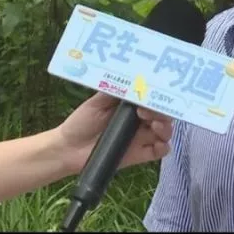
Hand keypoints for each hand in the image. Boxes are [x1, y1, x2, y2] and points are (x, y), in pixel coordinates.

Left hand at [54, 93, 173, 175]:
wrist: (68, 148)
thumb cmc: (81, 122)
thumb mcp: (96, 102)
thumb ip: (114, 92)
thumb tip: (131, 79)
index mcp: (131, 106)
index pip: (152, 99)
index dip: (156, 96)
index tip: (149, 95)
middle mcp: (139, 121)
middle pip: (163, 114)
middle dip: (162, 112)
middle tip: (146, 112)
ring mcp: (141, 138)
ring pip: (164, 132)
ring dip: (165, 128)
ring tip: (154, 126)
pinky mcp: (140, 155)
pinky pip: (159, 151)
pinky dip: (164, 147)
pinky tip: (158, 143)